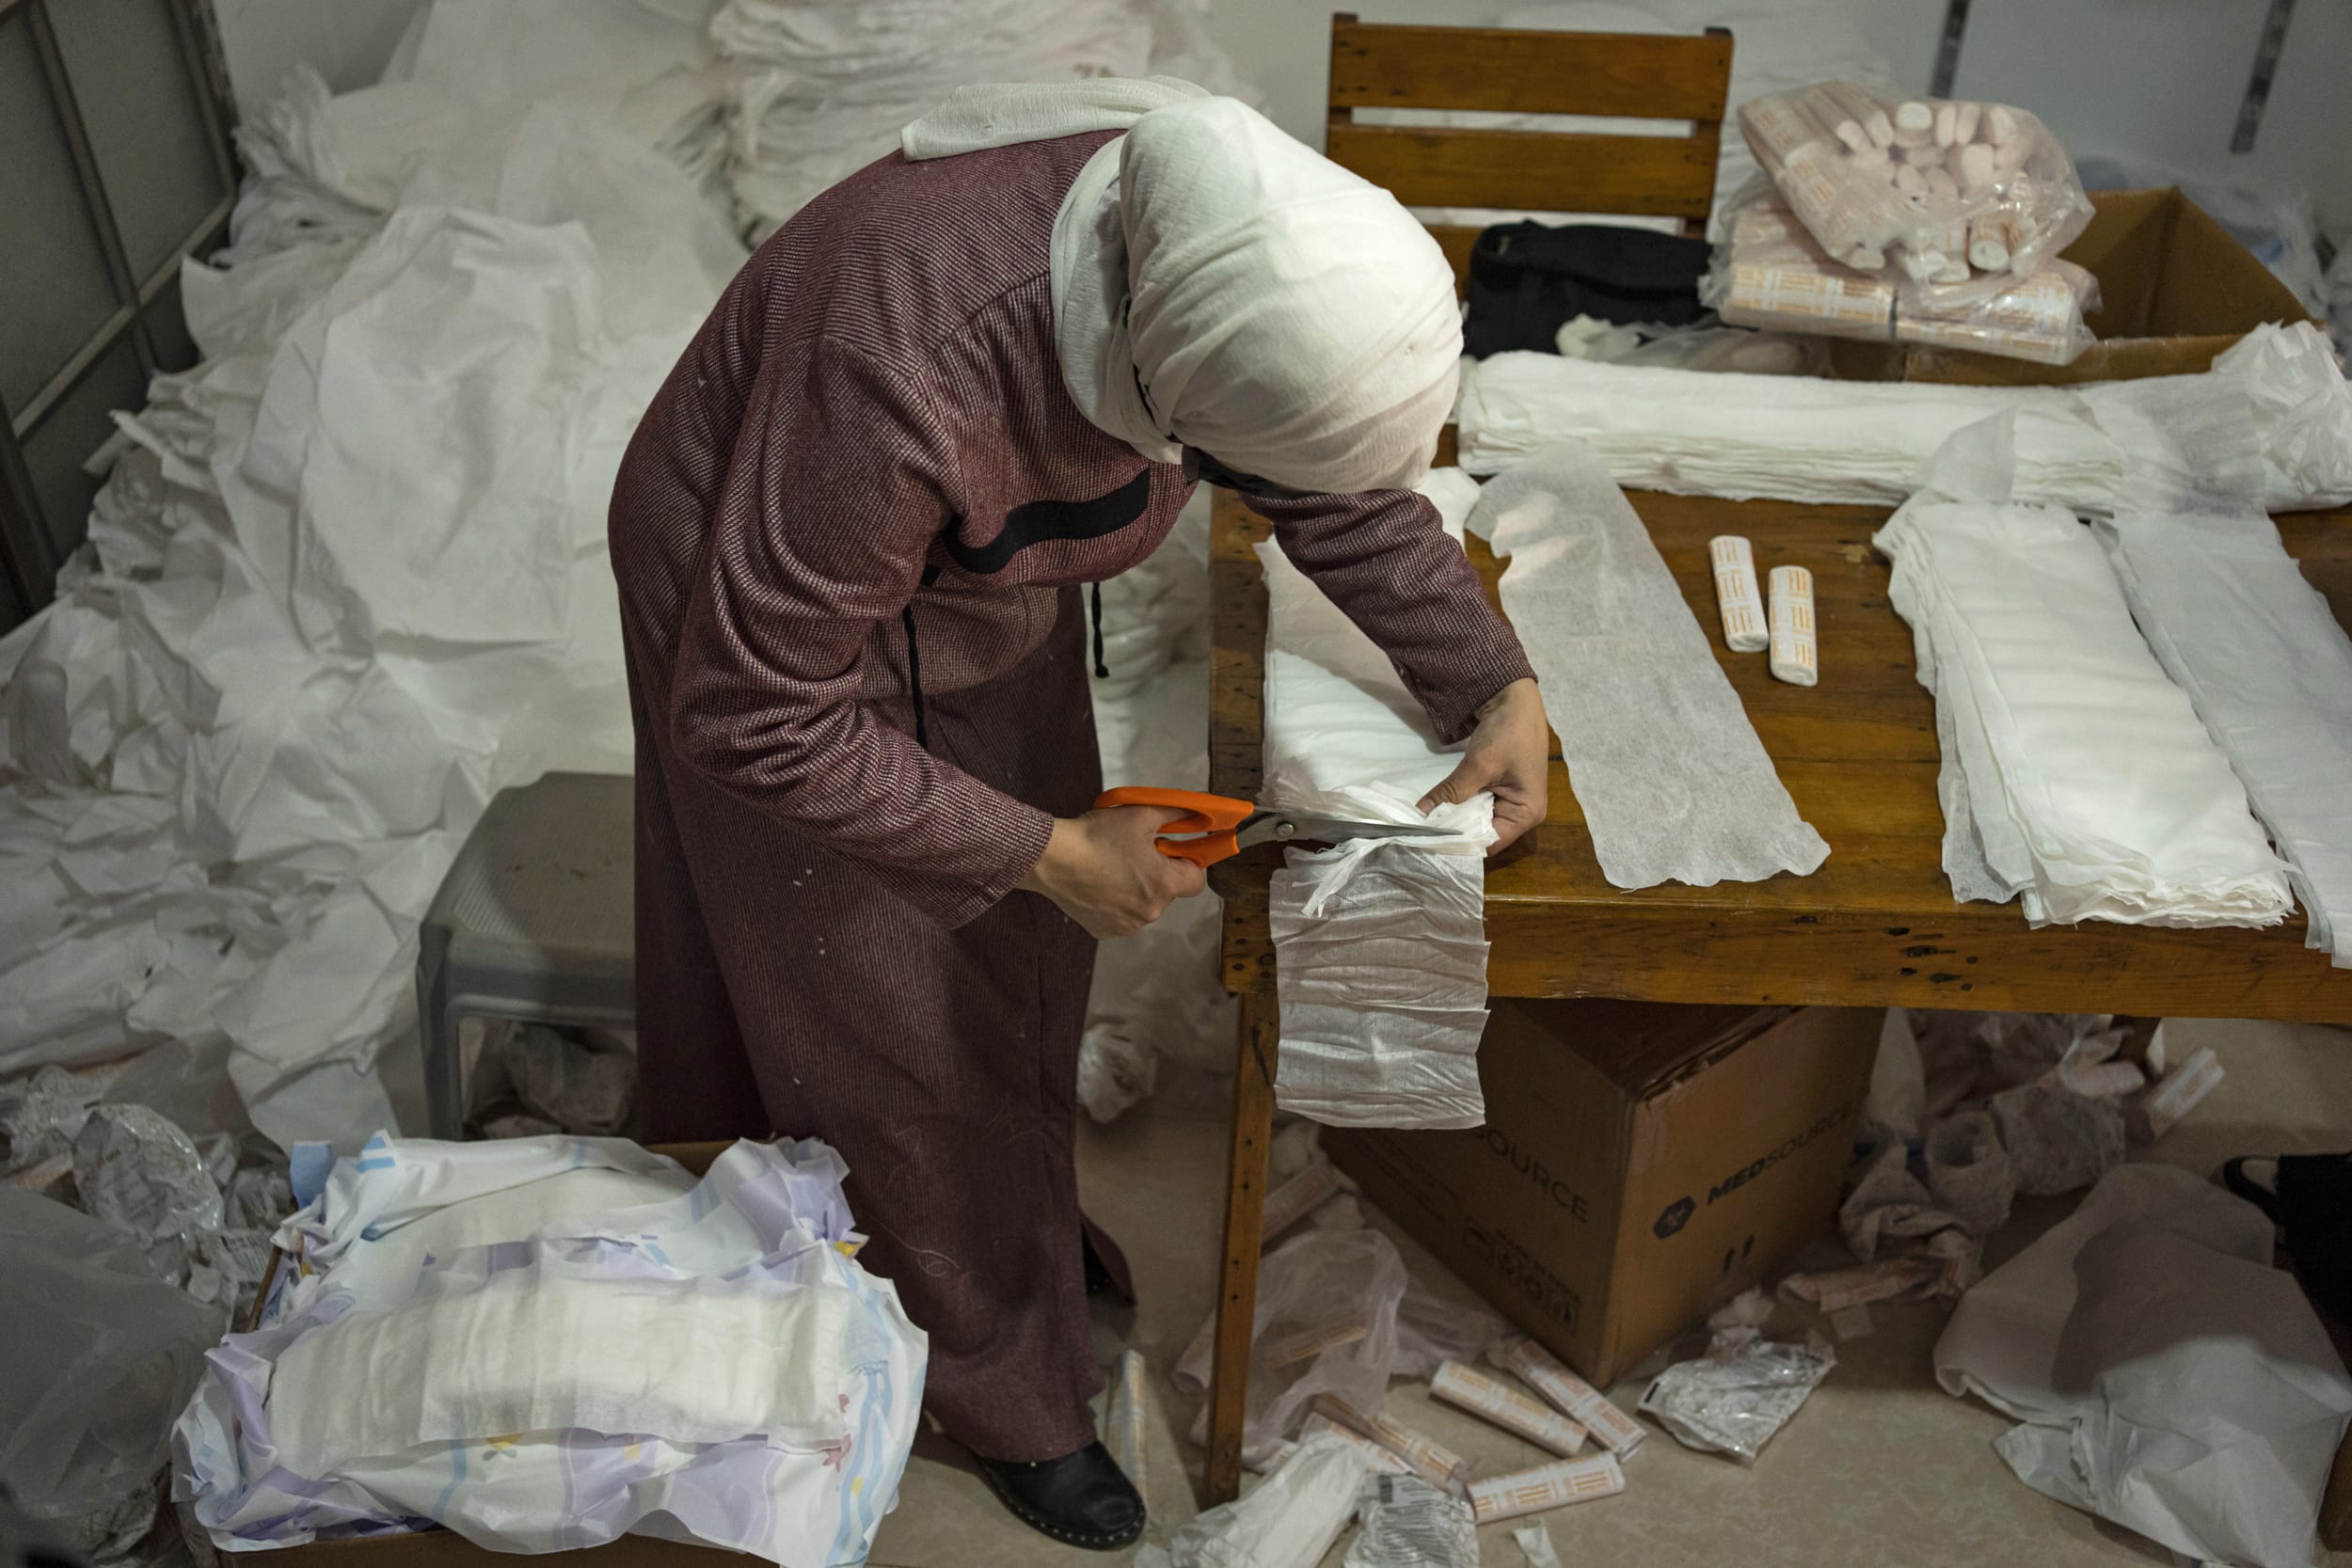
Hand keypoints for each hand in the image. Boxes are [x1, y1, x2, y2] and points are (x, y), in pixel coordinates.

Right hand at [1018, 804, 1207, 937]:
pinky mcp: (1104, 931)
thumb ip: (1175, 813)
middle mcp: (1150, 912)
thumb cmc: (1097, 836)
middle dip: (1156, 874)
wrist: (1052, 858)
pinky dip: (1115, 903)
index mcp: (1164, 884)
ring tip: (1111, 867)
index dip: (1187, 863)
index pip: (1196, 881)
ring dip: (1136, 889)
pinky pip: (1121, 916)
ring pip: (1144, 905)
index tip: (1170, 852)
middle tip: (1134, 853)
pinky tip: (1098, 884)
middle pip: (1168, 892)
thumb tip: (1198, 813)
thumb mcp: (1140, 815)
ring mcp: (1127, 925)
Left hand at [1419, 678, 1548, 855]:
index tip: (1430, 842)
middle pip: (1484, 834)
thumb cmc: (1507, 733)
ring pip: (1478, 820)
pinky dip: (1461, 804)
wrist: (1515, 698)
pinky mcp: (1502, 789)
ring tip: (1427, 823)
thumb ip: (1451, 792)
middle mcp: (1523, 814)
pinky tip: (1440, 806)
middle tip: (1423, 834)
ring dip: (1456, 818)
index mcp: (1527, 813)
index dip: (1461, 843)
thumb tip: (1421, 814)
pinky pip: (1479, 805)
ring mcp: (1512, 801)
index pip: (1490, 842)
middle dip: (1456, 832)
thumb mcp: (1478, 765)